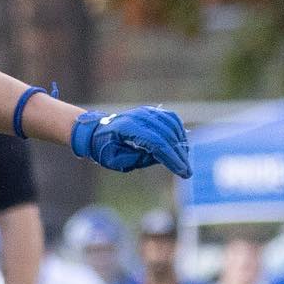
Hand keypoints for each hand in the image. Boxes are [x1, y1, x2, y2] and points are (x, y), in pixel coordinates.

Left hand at [71, 107, 190, 177]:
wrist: (97, 130)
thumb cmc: (104, 149)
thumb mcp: (116, 160)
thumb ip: (138, 159)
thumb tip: (161, 157)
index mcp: (128, 129)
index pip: (156, 143)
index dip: (171, 158)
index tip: (182, 171)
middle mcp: (140, 117)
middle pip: (167, 135)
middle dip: (179, 155)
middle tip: (187, 172)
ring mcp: (147, 112)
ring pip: (172, 126)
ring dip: (181, 145)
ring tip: (184, 162)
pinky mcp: (152, 112)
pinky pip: (172, 120)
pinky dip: (179, 133)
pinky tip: (181, 147)